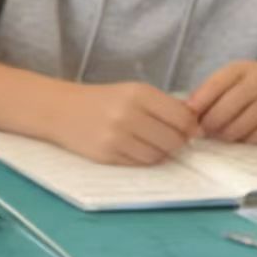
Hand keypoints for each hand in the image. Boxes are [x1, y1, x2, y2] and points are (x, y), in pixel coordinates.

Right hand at [55, 80, 196, 164]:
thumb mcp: (134, 92)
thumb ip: (166, 106)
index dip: (190, 127)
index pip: (183, 118)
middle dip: (176, 142)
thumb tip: (197, 129)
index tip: (187, 129)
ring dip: (159, 153)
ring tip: (148, 143)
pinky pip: (138, 164)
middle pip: (174, 140)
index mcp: (139, 94)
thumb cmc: (103, 100)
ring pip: (158, 156)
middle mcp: (128, 115)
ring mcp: (115, 137)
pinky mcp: (105, 155)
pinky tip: (133, 148)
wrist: (59, 110)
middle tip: (167, 138)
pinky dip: (142, 158)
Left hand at [188, 61, 256, 144]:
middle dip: (211, 123)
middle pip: (229, 106)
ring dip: (227, 134)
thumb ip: (207, 94)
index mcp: (242, 69)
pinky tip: (241, 137)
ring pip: (244, 123)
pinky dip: (246, 139)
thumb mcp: (228, 83)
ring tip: (220, 136)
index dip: (200, 101)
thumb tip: (185, 112)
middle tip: (203, 132)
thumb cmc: (245, 89)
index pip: (217, 84)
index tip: (189, 116)